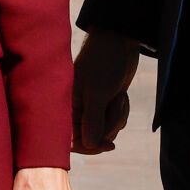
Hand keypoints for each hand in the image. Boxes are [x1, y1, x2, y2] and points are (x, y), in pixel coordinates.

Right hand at [72, 31, 138, 154]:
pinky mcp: (104, 104)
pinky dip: (121, 111)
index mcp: (68, 107)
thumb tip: (89, 145)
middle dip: (109, 125)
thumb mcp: (97, 93)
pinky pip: (114, 121)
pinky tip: (121, 95)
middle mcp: (77, 110)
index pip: (72, 141)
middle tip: (114, 103)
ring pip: (107, 130)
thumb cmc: (103, 63)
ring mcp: (92, 108)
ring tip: (117, 96)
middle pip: (94, 138)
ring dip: (117, 116)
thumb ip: (92, 121)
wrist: (119, 43)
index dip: (89, 147)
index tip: (108, 145)